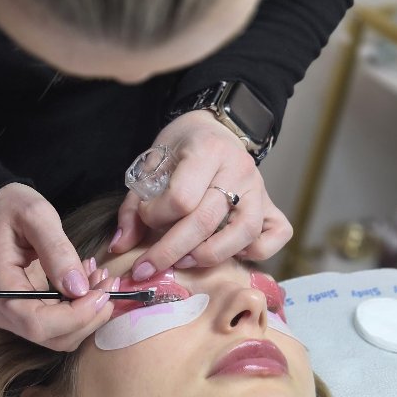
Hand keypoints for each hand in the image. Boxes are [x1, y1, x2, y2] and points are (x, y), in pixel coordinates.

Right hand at [0, 183, 115, 350]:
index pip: (38, 323)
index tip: (104, 292)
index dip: (77, 317)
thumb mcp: (36, 215)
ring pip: (55, 336)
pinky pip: (52, 325)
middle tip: (109, 283)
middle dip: (88, 315)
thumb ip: (57, 251)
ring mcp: (3, 315)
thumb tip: (78, 289)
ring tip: (99, 279)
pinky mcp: (15, 314)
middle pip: (50, 336)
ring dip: (86, 314)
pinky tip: (86, 284)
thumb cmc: (10, 206)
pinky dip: (76, 311)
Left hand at [113, 111, 291, 276]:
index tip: (145, 217)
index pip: (181, 198)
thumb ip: (135, 205)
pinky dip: (256, 251)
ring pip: (244, 233)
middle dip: (170, 250)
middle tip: (148, 267)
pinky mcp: (271, 205)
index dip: (157, 216)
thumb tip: (120, 247)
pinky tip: (231, 253)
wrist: (215, 129)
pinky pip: (276, 235)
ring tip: (185, 261)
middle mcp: (238, 169)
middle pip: (206, 221)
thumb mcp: (152, 165)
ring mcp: (259, 189)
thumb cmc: (181, 149)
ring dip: (210, 255)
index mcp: (207, 150)